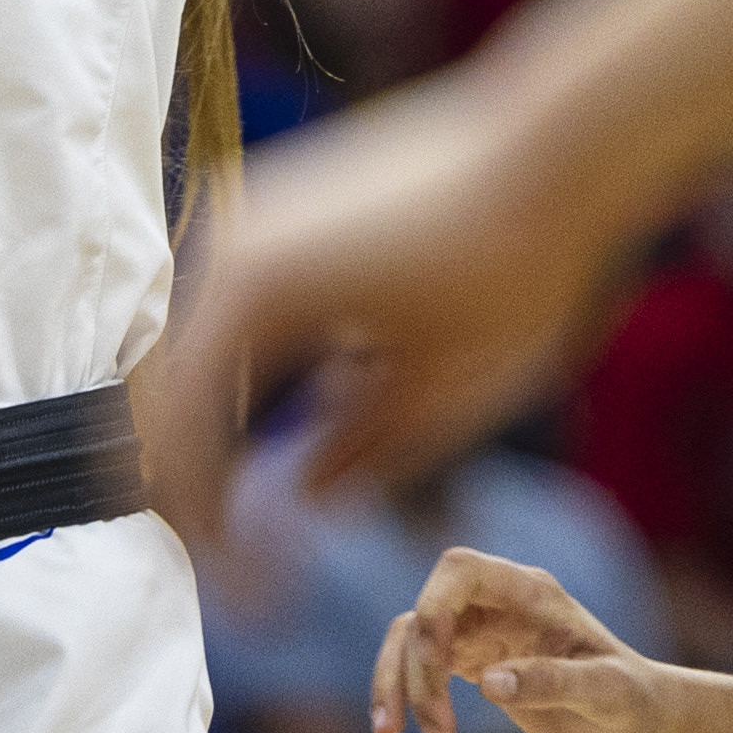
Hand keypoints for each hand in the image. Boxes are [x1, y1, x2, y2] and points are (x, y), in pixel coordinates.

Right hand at [149, 61, 672, 538]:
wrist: (560, 138)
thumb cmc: (512, 266)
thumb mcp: (441, 392)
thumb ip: (357, 458)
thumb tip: (298, 501)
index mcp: (250, 291)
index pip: (185, 437)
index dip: (207, 527)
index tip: (247, 595)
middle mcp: (231, 239)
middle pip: (171, 386)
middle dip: (196, 481)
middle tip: (239, 561)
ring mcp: (257, 207)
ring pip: (201, 342)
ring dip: (217, 425)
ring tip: (257, 506)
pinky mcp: (290, 196)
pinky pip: (236, 299)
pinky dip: (247, 369)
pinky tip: (292, 419)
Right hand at [373, 548, 676, 732]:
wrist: (640, 723)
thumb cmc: (634, 701)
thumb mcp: (606, 693)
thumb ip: (553, 681)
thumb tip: (489, 684)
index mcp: (532, 593)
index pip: (462, 570)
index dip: (435, 605)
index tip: (434, 661)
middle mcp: (500, 603)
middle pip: (429, 608)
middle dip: (416, 666)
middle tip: (436, 731)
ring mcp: (483, 629)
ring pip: (412, 636)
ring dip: (397, 680)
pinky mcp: (474, 660)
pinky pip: (420, 664)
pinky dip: (403, 692)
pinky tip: (400, 728)